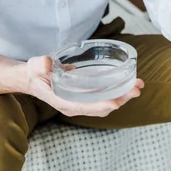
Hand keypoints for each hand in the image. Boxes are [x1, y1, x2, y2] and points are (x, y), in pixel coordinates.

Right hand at [25, 55, 143, 117]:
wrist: (33, 78)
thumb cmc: (35, 73)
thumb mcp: (36, 66)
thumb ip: (41, 65)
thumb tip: (48, 63)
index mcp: (63, 101)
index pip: (85, 107)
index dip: (101, 105)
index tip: (116, 102)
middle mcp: (74, 104)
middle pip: (101, 107)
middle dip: (120, 99)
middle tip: (137, 89)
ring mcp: (81, 101)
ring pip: (105, 103)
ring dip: (122, 96)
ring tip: (137, 86)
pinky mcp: (85, 94)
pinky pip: (103, 96)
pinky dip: (116, 91)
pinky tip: (126, 84)